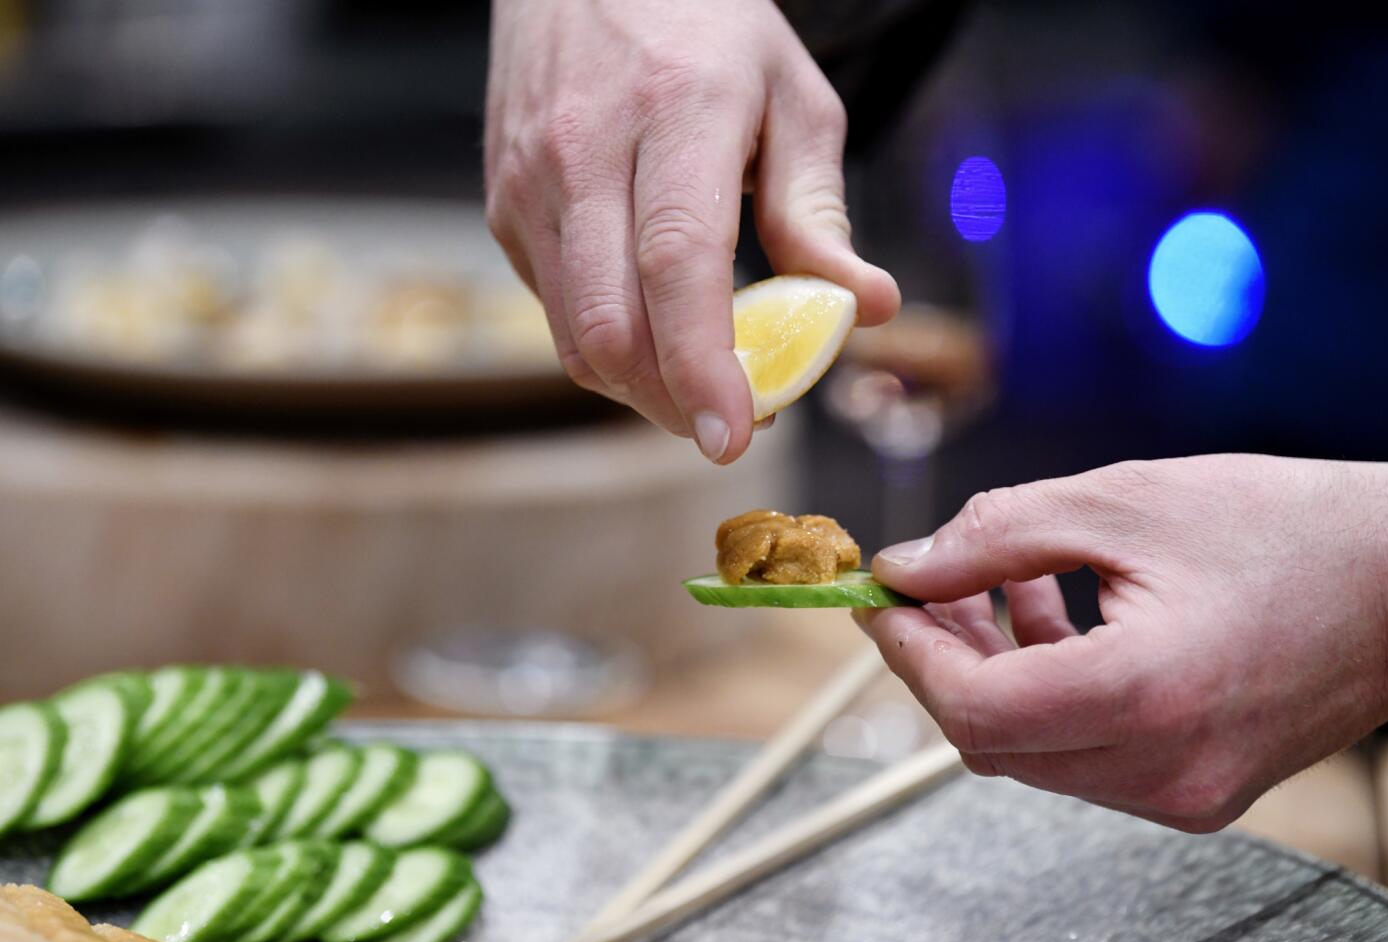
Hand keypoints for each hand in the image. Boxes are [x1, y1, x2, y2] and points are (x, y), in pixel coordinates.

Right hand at [484, 0, 899, 461]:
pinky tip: (653, 326)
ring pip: (575, 336)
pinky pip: (556, 311)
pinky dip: (610, 345)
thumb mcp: (792, 98)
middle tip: (732, 421)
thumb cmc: (707, 29)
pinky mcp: (505, 207)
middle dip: (673, 401)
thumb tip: (866, 308)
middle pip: (613, 323)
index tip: (734, 437)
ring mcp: (530, 182)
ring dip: (642, 387)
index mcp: (675, 109)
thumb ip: (819, 212)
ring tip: (700, 380)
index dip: (702, 364)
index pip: (679, 262)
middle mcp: (584, 149)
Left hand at [856, 455, 1387, 831]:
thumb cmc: (1290, 530)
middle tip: (927, 583)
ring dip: (993, 670)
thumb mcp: (1121, 505)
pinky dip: (1047, 689)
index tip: (881, 597)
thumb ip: (994, 538)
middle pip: (992, 738)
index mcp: (1143, 696)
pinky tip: (1050, 614)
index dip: (909, 651)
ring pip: (1032, 750)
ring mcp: (1183, 792)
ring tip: (994, 583)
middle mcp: (1162, 769)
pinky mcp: (1197, 790)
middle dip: (942, 658)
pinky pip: (1084, 753)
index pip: (971, 708)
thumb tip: (906, 568)